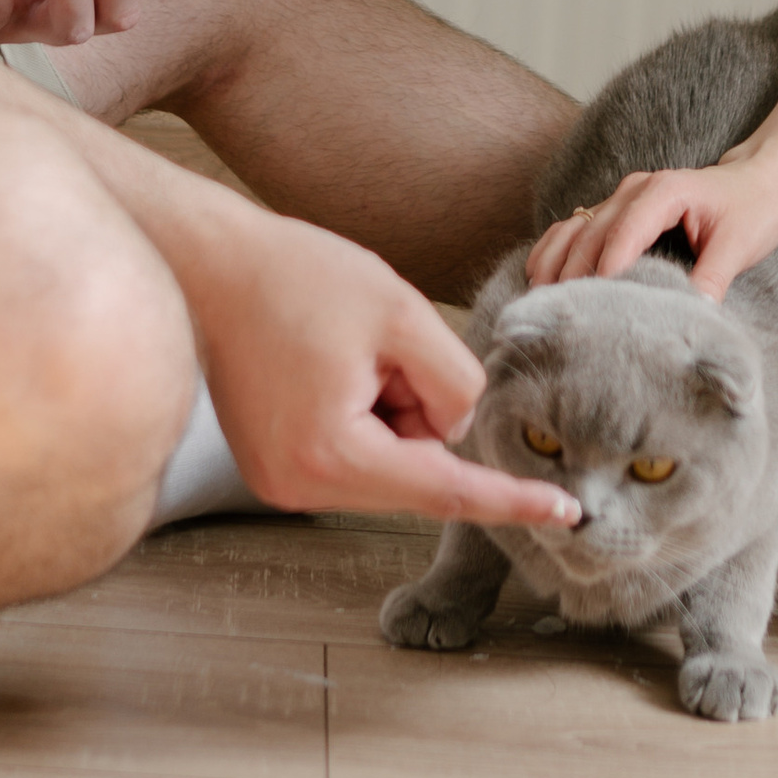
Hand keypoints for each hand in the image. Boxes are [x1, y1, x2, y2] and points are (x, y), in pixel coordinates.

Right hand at [188, 204, 584, 528]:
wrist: (209, 264)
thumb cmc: (297, 277)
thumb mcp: (401, 312)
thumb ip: (454, 379)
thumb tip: (456, 428)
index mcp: (334, 457)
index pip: (446, 489)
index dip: (512, 500)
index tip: (568, 513)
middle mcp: (302, 488)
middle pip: (416, 467)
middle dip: (419, 405)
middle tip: (373, 343)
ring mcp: (282, 483)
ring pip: (390, 457)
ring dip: (389, 405)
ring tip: (340, 348)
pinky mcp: (274, 466)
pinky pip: (356, 451)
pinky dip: (364, 410)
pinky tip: (328, 363)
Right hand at [523, 150, 777, 302]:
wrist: (760, 181)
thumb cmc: (753, 209)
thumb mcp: (739, 246)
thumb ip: (712, 278)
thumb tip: (688, 319)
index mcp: (665, 191)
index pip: (627, 229)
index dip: (608, 265)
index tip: (595, 301)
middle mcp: (637, 189)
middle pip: (594, 231)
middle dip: (576, 272)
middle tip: (563, 316)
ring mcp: (623, 197)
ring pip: (577, 227)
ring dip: (557, 261)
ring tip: (542, 300)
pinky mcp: (619, 210)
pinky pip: (578, 226)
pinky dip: (557, 249)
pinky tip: (540, 276)